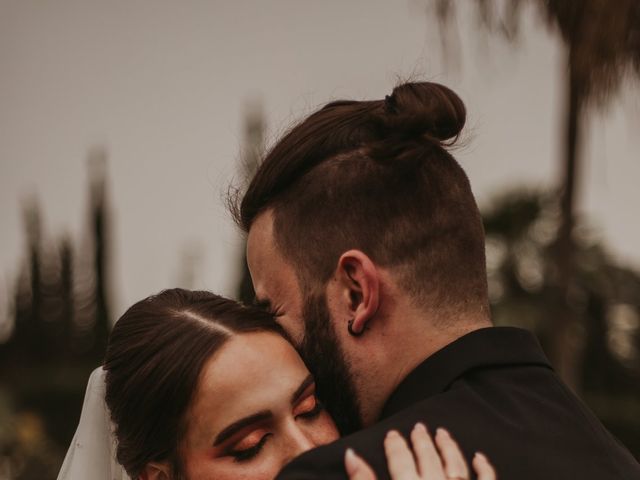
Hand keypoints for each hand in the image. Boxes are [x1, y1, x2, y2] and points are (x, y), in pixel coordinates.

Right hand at [344, 423, 495, 479]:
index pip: (401, 461)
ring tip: (442, 433)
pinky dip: (484, 468)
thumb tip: (351, 455)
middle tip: (418, 427)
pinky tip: (480, 457)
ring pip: (455, 465)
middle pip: (428, 458)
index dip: (395, 446)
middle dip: (421, 441)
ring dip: (448, 447)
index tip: (393, 434)